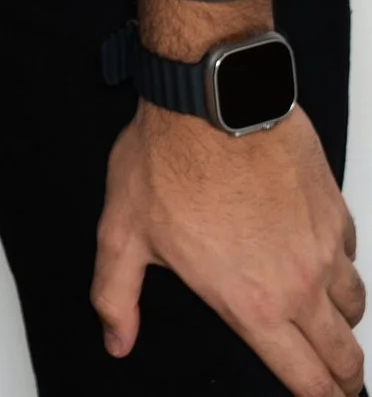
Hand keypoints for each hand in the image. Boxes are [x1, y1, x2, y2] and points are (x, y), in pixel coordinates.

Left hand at [95, 94, 362, 392]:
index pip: (306, 380)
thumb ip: (116, 294)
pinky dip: (341, 264)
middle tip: (339, 384)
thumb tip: (116, 339)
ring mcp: (323, 246)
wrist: (211, 96)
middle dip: (344, 379)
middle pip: (344, 357)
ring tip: (330, 326)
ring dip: (344, 323)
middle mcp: (298, 283)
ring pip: (354, 306)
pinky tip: (323, 259)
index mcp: (253, 304)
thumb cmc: (168, 158)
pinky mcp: (333, 208)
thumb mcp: (122, 230)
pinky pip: (351, 254)